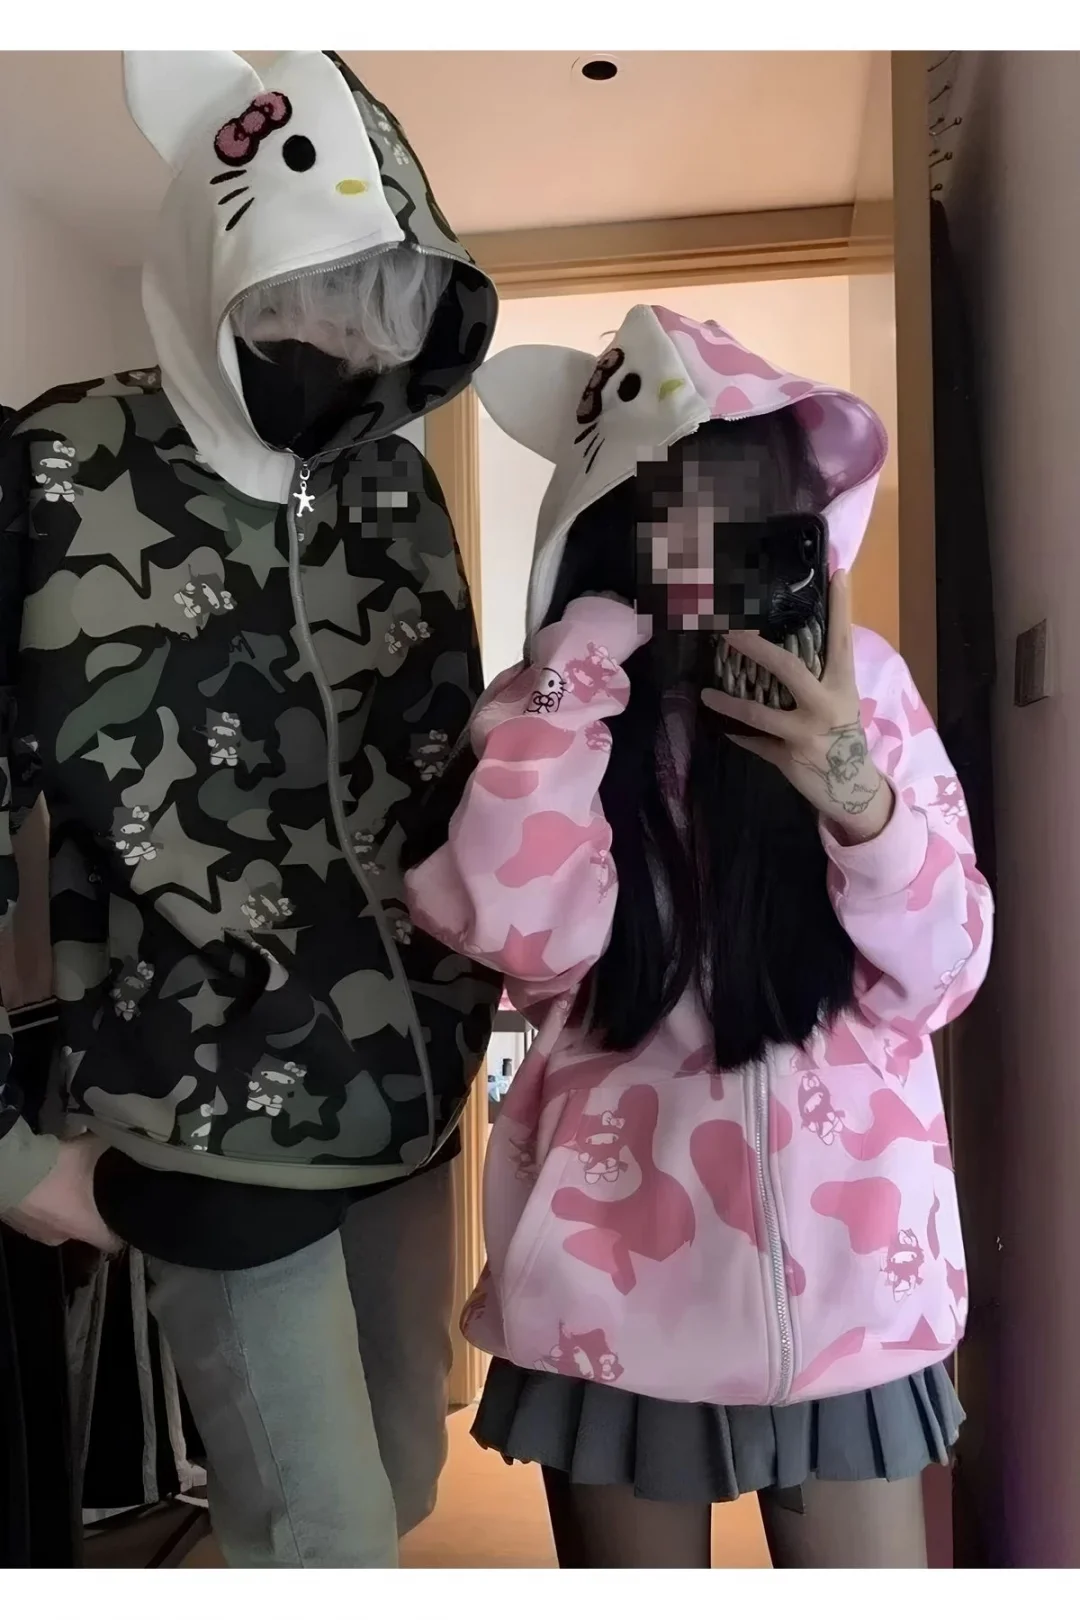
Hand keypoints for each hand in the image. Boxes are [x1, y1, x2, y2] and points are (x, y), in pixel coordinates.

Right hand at [2, 1135, 119, 1251]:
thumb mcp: (88, 1149)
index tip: (128, 1222)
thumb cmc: (54, 1167)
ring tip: (71, 1189)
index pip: (112, 1243)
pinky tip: (46, 1189)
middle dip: (93, 1215)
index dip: (123, 1234)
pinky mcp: (18, 1226)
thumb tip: (124, 1137)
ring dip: (66, 1211)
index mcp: (84, 1227)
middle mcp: (62, 1237)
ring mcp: (38, 1233)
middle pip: (86, 1232)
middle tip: (100, 1195)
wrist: (8, 1169)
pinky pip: (39, 1219)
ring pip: (61, 1225)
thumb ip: (109, 1145)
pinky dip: (45, 1208)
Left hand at [701, 571, 893, 844]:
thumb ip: (818, 676)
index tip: (838, 572)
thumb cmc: (843, 735)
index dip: (841, 606)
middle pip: (788, 668)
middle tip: (729, 632)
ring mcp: (805, 733)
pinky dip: (738, 735)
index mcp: (842, 685)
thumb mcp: (840, 701)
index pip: (842, 639)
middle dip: (757, 648)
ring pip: (759, 713)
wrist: (853, 788)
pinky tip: (721, 729)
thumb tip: (784, 644)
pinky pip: (755, 743)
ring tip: (706, 692)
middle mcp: (825, 705)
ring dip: (728, 702)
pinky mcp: (788, 757)